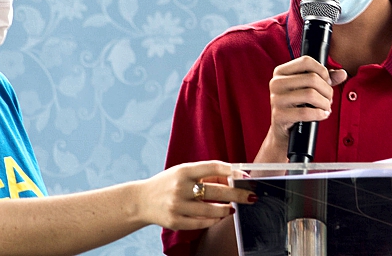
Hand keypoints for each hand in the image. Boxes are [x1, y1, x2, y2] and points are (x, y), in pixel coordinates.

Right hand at [137, 161, 255, 230]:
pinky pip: (201, 223)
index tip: (246, 175)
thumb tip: (233, 178)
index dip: (232, 170)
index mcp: (183, 170)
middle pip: (216, 191)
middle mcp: (180, 187)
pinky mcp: (175, 221)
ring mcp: (177, 206)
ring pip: (211, 210)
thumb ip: (204, 174)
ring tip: (232, 208)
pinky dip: (213, 220)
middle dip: (237, 194)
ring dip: (226, 209)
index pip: (212, 167)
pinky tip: (219, 216)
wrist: (141, 200)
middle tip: (251, 196)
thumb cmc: (168, 183)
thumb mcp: (182, 172)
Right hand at [267, 56, 346, 154]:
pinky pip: (306, 112)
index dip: (322, 71)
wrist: (284, 130)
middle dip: (327, 90)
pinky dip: (319, 114)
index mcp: (281, 72)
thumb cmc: (297, 105)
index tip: (326, 81)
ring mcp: (276, 99)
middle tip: (329, 98)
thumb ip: (325, 79)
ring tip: (326, 107)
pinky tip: (322, 115)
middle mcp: (276, 83)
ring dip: (325, 103)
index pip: (306, 61)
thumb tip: (342, 73)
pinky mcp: (279, 115)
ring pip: (310, 94)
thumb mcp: (309, 88)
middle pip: (312, 78)